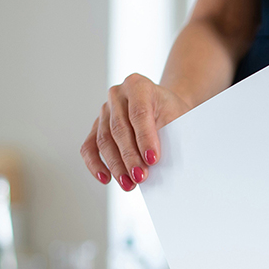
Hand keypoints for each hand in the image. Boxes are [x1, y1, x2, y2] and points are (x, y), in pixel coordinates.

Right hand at [80, 74, 190, 190]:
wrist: (163, 105)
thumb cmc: (172, 111)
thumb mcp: (178, 117)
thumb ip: (168, 135)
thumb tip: (157, 165)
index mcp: (138, 85)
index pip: (139, 113)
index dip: (145, 138)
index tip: (153, 160)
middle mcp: (117, 95)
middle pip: (119, 128)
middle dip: (129, 157)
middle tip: (140, 177)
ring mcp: (104, 110)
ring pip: (104, 140)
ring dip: (116, 165)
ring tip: (129, 184)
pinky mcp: (96, 126)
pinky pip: (89, 146)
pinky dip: (95, 164)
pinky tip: (106, 178)